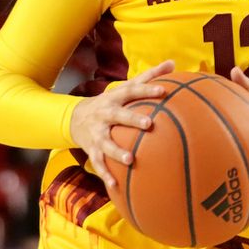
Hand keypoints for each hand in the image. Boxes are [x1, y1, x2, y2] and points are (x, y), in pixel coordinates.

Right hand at [69, 60, 173, 187]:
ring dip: (117, 152)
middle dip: (132, 119)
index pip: (133, 91)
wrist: (75, 118)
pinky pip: (99, 164)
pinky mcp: (92, 150)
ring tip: (130, 159)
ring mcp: (97, 133)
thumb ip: (149, 76)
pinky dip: (106, 175)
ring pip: (106, 143)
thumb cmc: (112, 101)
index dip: (147, 89)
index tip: (163, 91)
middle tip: (149, 124)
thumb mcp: (126, 87)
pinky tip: (116, 186)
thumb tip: (173, 62)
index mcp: (115, 98)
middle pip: (119, 116)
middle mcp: (105, 114)